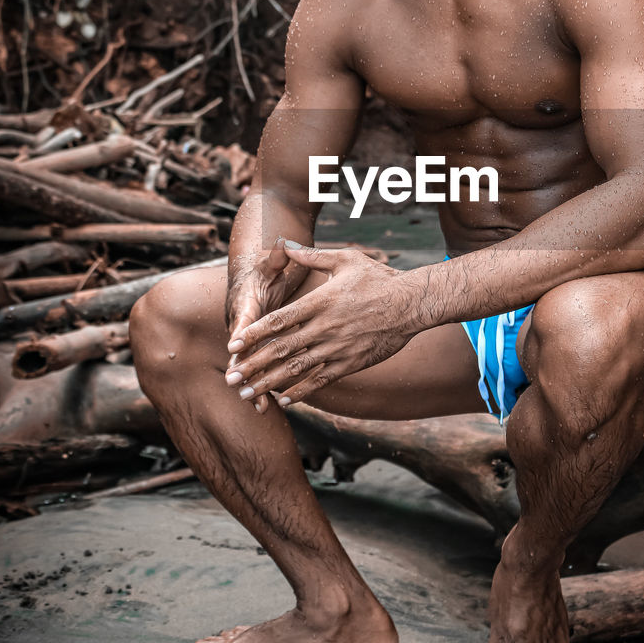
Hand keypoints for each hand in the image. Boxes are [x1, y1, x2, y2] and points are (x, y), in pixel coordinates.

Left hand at [225, 241, 418, 409]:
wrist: (412, 304)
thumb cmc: (378, 279)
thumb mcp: (345, 259)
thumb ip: (312, 256)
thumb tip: (286, 245)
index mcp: (320, 302)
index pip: (279, 321)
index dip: (254, 334)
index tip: (234, 345)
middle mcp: (325, 328)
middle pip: (282, 349)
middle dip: (253, 366)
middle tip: (231, 379)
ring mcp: (337, 348)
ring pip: (297, 369)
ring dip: (269, 382)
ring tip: (248, 393)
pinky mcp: (351, 362)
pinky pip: (321, 380)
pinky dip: (301, 390)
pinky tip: (284, 398)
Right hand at [226, 237, 291, 413]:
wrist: (250, 280)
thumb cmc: (263, 271)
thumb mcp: (270, 263)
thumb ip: (278, 257)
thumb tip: (284, 242)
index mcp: (245, 304)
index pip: (242, 319)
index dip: (239, 332)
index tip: (234, 347)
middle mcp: (242, 326)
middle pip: (240, 350)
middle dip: (241, 368)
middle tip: (239, 387)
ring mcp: (248, 340)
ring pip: (249, 365)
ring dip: (253, 385)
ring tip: (259, 407)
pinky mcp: (255, 349)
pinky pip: (259, 370)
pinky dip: (263, 386)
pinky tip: (270, 407)